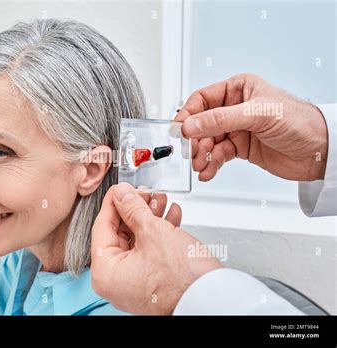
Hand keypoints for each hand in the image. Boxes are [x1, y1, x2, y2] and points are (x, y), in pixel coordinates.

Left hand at [91, 182, 221, 314]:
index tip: (120, 189)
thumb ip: (132, 208)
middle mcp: (115, 282)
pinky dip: (158, 233)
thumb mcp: (153, 232)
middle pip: (119, 233)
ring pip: (136, 240)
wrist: (211, 301)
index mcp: (105, 273)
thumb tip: (121, 194)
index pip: (102, 226)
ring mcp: (133, 283)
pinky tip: (170, 216)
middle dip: (136, 209)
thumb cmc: (182, 280)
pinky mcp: (150, 282)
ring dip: (150, 218)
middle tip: (145, 194)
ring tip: (161, 201)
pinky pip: (148, 252)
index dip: (113, 202)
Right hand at [174, 73, 327, 181]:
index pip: (203, 99)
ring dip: (201, 155)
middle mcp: (235, 108)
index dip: (189, 114)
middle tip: (192, 154)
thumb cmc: (300, 121)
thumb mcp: (257, 115)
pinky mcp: (240, 148)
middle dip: (195, 140)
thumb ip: (220, 119)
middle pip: (202, 123)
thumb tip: (190, 124)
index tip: (180, 130)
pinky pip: (218, 155)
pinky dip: (211, 164)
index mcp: (239, 89)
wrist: (320, 150)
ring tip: (202, 165)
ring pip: (208, 141)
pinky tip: (209, 171)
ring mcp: (237, 129)